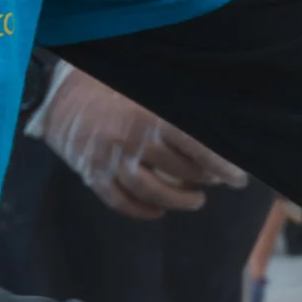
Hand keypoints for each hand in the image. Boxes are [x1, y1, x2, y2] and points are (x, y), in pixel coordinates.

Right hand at [29, 63, 247, 219]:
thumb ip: (179, 109)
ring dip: (178, 200)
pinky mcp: (93, 174)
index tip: (239, 179)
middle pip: (179, 171)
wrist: (62, 96)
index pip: (196, 146)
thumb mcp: (149, 91)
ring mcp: (110, 159)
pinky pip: (121, 201)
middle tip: (216, 181)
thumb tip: (218, 127)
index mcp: (150, 115)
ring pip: (152, 191)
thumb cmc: (115, 90)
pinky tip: (159, 210)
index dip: (221, 165)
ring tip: (196, 200)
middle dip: (204, 180)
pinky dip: (143, 211)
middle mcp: (132, 139)